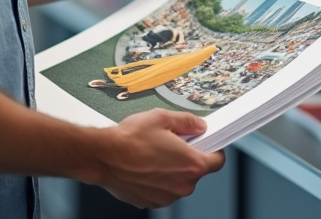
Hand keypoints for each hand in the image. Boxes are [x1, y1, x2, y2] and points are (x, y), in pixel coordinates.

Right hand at [93, 109, 225, 208]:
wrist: (103, 156)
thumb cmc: (130, 139)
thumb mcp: (163, 118)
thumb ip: (187, 122)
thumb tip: (199, 126)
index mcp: (192, 165)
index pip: (218, 161)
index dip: (214, 149)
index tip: (207, 143)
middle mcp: (182, 185)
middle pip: (195, 172)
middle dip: (187, 157)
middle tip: (172, 143)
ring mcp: (166, 197)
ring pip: (177, 182)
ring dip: (171, 170)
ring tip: (153, 154)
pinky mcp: (150, 202)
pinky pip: (161, 190)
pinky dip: (157, 180)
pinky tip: (144, 166)